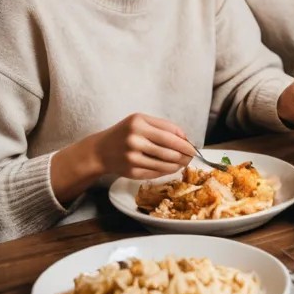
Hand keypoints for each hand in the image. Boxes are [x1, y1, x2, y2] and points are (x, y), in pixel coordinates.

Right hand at [51, 113, 194, 204]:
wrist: (100, 151)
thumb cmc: (124, 133)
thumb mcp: (140, 121)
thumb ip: (163, 126)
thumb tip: (184, 137)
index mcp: (138, 123)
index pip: (169, 134)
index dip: (184, 141)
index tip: (193, 146)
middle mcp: (134, 140)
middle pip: (169, 150)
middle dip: (185, 154)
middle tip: (192, 156)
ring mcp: (132, 157)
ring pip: (164, 163)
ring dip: (178, 164)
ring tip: (184, 162)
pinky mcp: (131, 172)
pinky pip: (155, 172)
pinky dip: (167, 171)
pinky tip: (172, 168)